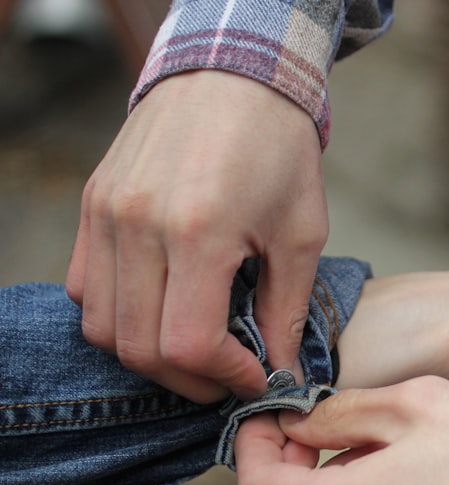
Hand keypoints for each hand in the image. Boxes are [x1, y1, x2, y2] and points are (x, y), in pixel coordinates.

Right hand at [67, 71, 329, 402]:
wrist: (234, 77)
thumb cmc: (278, 152)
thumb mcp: (301, 234)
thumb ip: (286, 311)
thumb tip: (280, 371)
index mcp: (199, 232)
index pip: (188, 343)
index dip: (225, 377)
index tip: (257, 379)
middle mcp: (138, 225)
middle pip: (139, 347)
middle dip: (190, 380)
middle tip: (228, 377)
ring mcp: (106, 214)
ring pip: (102, 326)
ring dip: (150, 354)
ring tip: (197, 352)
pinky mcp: (92, 206)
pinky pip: (85, 289)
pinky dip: (118, 317)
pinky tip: (162, 311)